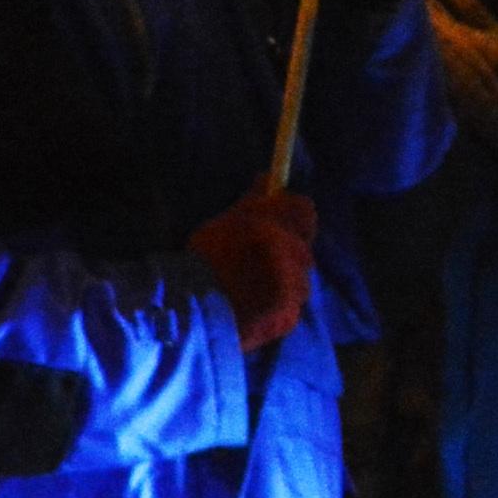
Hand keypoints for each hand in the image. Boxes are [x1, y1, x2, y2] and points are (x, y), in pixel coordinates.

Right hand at [181, 190, 315, 359]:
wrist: (193, 311)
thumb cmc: (206, 260)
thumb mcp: (227, 221)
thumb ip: (254, 200)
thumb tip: (268, 178)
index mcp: (286, 229)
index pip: (303, 210)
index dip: (289, 212)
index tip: (273, 218)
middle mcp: (299, 258)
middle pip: (302, 245)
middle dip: (284, 246)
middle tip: (255, 254)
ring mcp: (296, 290)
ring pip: (296, 277)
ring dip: (280, 277)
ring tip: (249, 284)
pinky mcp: (288, 319)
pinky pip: (288, 306)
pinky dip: (275, 304)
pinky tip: (251, 305)